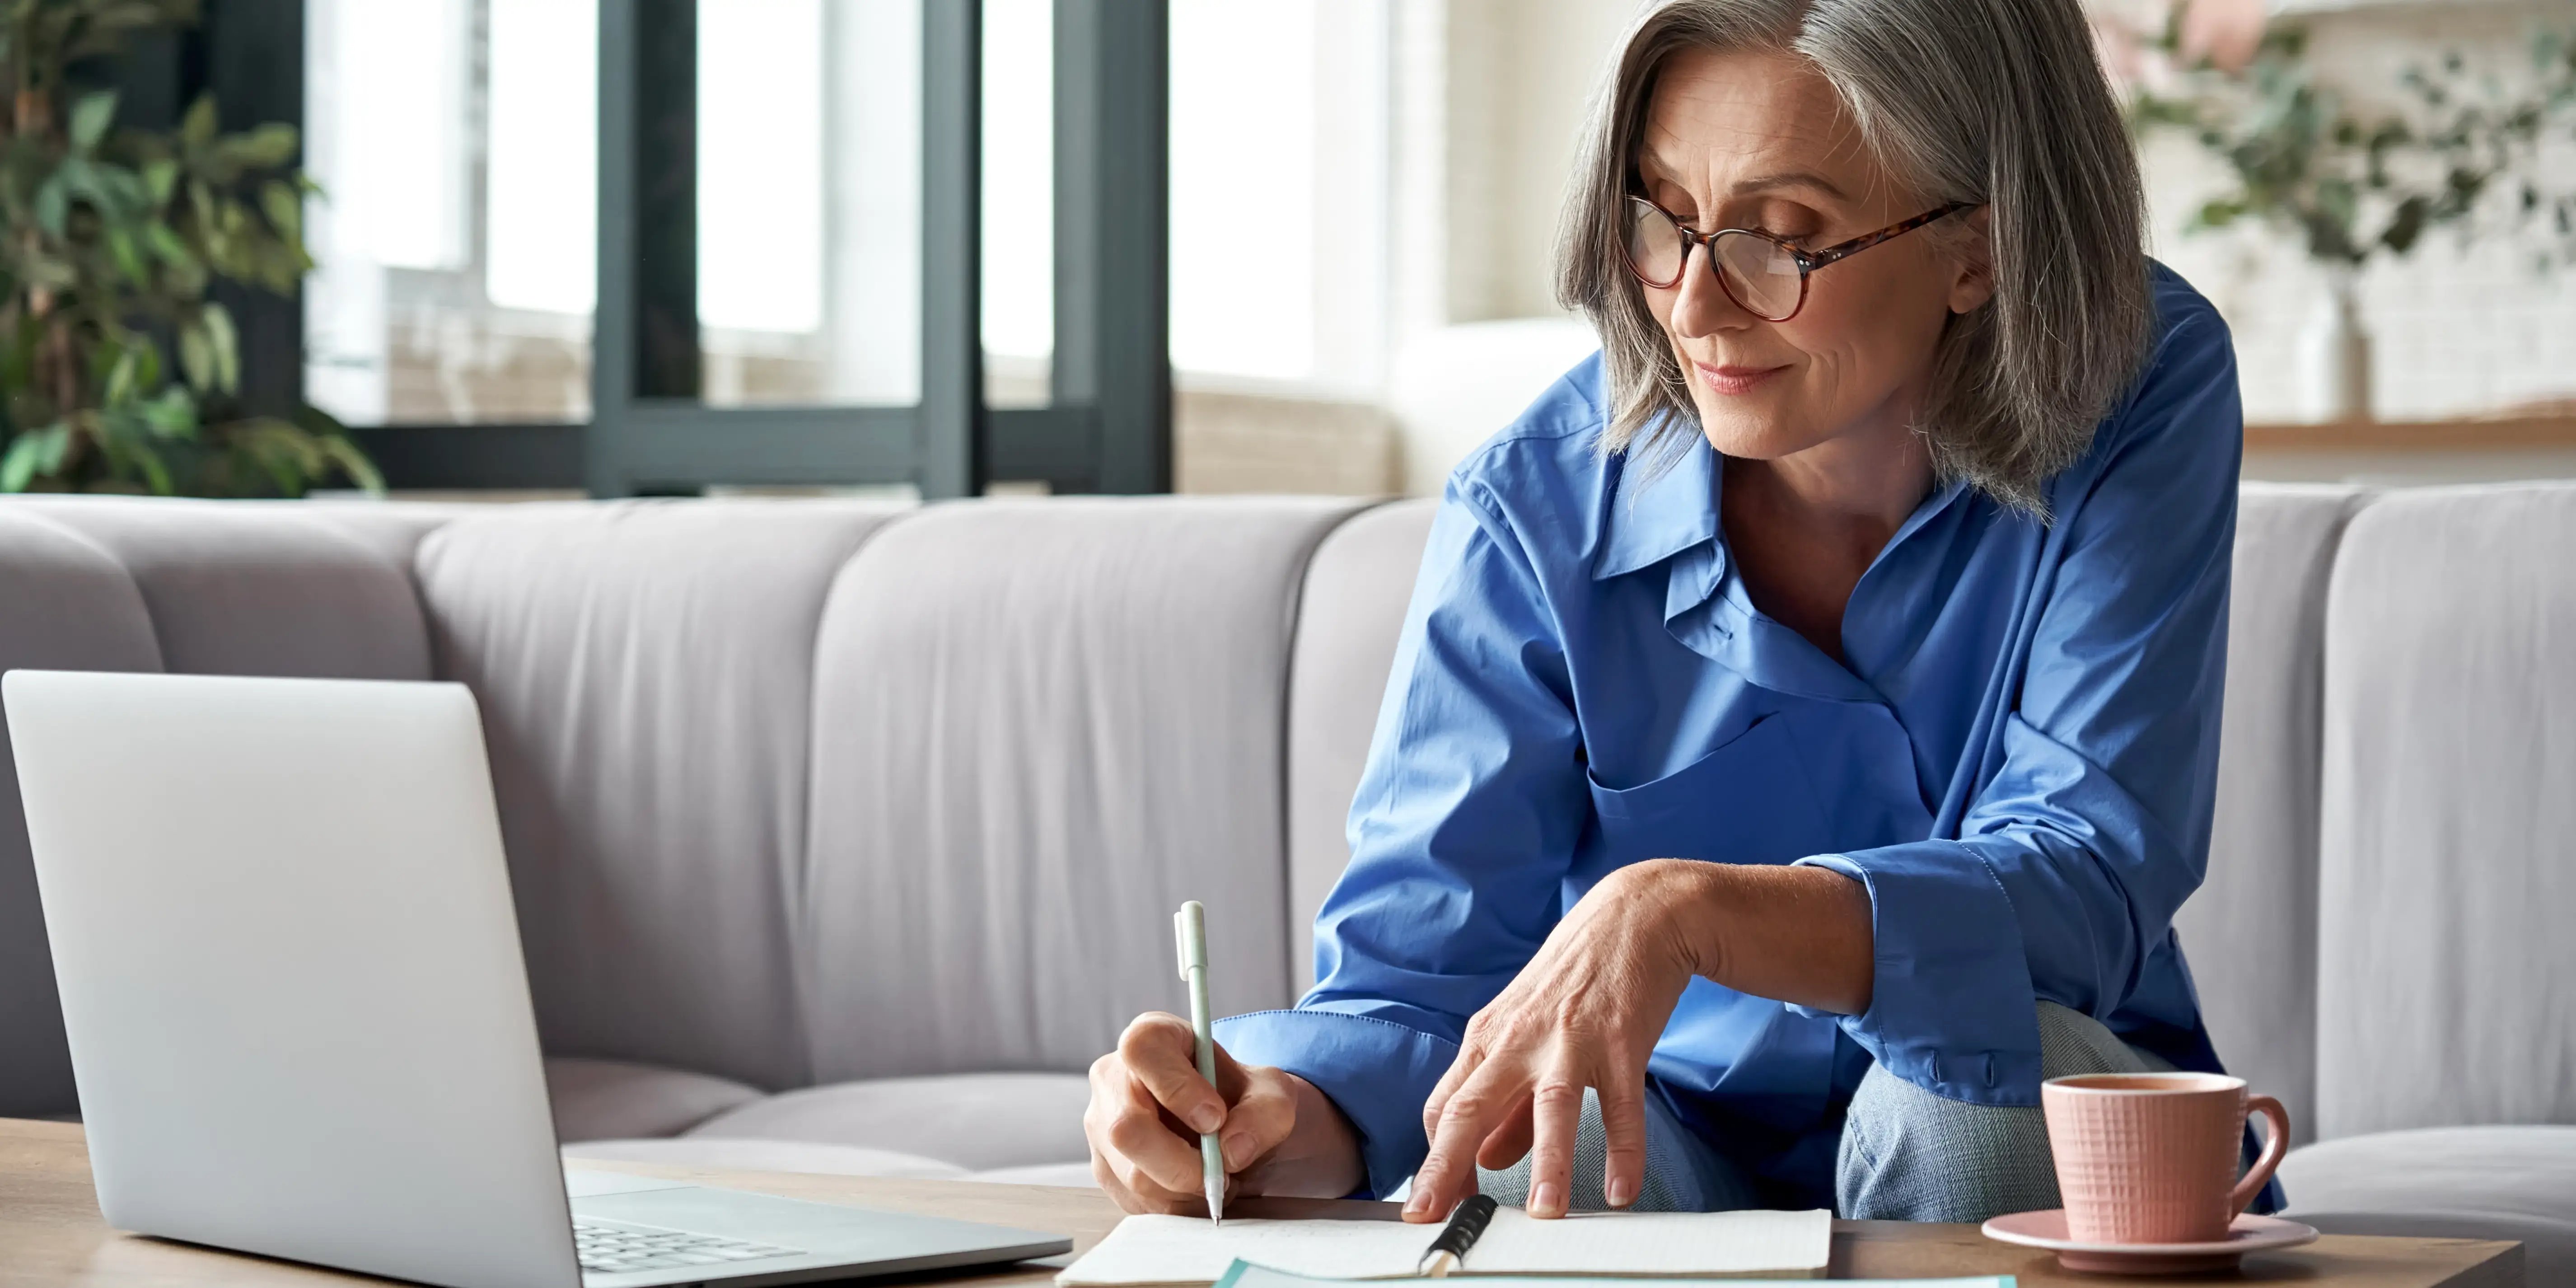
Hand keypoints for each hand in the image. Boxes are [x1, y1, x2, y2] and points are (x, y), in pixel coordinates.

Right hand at [1085, 1011, 1366, 1213]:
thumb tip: (1232, 1149)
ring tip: (1218, 1178)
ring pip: (1132, 1174)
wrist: (1232, 1130)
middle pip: (1126, 1127)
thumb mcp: (1273, 1096)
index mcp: (1151, 1038)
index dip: (1177, 1088)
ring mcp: (1101, 1126)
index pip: (1143, 1051)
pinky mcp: (1106, 1168)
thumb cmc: (1243, 1099)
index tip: (1216, 1118)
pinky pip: (1135, 1200)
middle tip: (1223, 1172)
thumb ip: (1264, 1114)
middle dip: (1182, 1163)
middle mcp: (1113, 1078)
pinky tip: (1197, 1189)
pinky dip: (1176, 1205)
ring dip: (1185, 1190)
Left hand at [1403, 860, 1872, 1221]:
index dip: (1434, 1158)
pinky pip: (1622, 1105)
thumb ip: (1505, 1103)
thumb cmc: (1575, 979)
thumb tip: (1483, 1160)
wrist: (1635, 915)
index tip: (1431, 1204)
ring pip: (1550, 1107)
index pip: (1443, 1105)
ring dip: (1546, 1164)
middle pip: (1470, 1106)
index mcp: (1488, 1037)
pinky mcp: (1621, 1040)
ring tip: (1544, 1215)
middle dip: (1446, 1166)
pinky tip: (1621, 1191)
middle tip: (1432, 1216)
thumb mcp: (1526, 1032)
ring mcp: (1570, 1039)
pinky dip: (1623, 1150)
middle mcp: (1519, 1039)